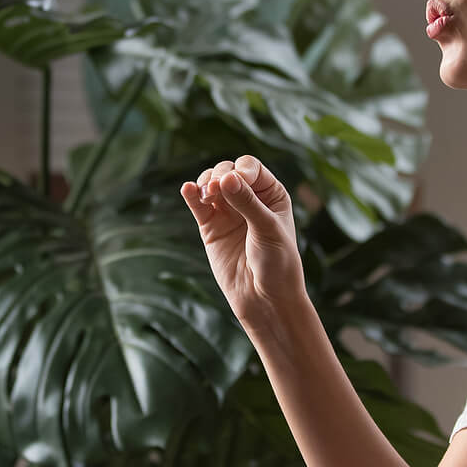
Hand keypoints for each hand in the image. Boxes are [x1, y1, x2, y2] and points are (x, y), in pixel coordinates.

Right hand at [180, 156, 308, 333]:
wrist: (265, 299)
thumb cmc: (277, 263)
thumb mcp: (267, 229)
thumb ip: (247, 202)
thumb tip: (226, 177)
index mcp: (271, 194)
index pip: (251, 168)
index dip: (241, 170)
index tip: (238, 182)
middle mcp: (249, 199)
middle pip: (228, 171)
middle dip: (220, 175)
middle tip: (216, 188)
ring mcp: (228, 213)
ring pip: (211, 185)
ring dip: (206, 183)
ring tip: (206, 194)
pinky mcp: (211, 228)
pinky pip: (198, 206)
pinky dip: (192, 195)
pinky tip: (188, 189)